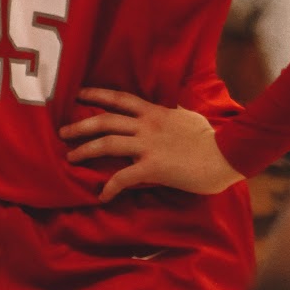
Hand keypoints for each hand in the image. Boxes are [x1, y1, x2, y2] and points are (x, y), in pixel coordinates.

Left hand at [60, 88, 243, 201]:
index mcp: (154, 113)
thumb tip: (171, 110)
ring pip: (107, 144)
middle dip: (80, 126)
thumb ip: (173, 115)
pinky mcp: (153, 168)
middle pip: (105, 121)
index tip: (78, 94)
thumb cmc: (212, 138)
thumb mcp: (188, 118)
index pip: (120, 99)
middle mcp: (146, 126)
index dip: (97, 94)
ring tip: (70, 157)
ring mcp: (148, 146)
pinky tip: (102, 195)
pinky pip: (123, 177)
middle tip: (62, 132)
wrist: (227, 154)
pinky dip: (109, 187)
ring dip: (85, 150)